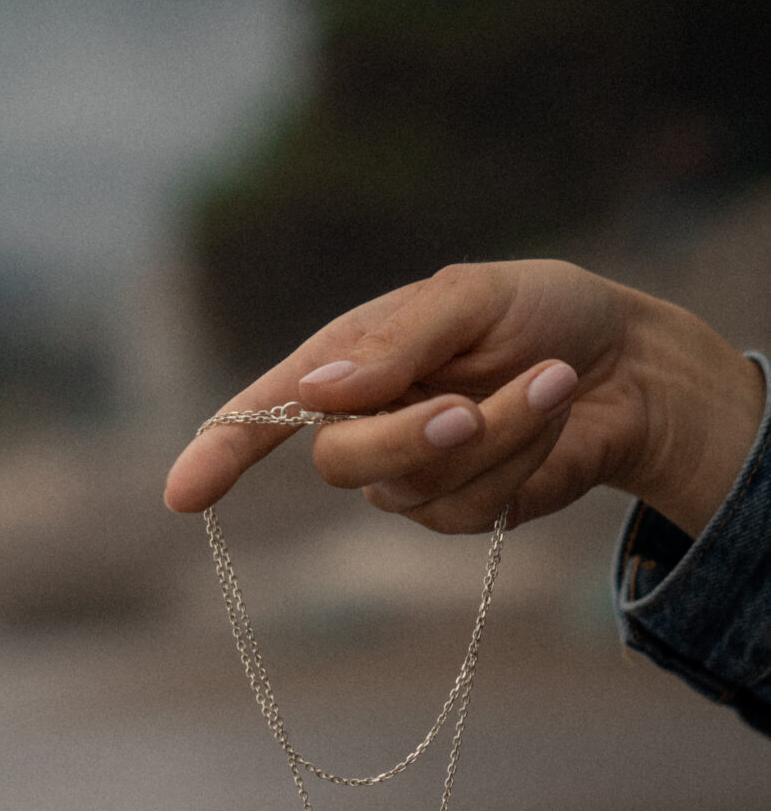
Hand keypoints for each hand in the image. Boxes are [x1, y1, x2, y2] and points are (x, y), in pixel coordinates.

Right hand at [164, 260, 763, 538]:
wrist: (629, 363)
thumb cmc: (542, 311)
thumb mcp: (470, 298)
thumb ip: (397, 343)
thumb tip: (321, 390)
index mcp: (346, 361)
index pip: (264, 412)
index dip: (219, 452)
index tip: (181, 496)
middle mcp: (364, 423)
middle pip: (341, 464)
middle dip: (407, 437)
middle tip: (470, 405)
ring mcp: (410, 475)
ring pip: (417, 487)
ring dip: (496, 432)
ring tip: (550, 379)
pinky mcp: (462, 512)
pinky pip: (473, 507)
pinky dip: (522, 454)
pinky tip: (552, 414)